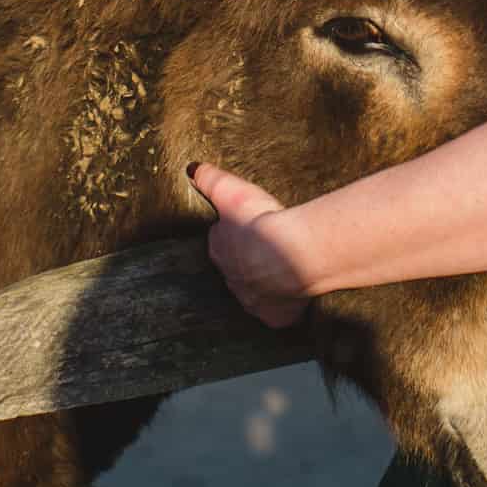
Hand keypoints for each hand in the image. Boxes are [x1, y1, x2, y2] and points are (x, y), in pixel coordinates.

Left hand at [190, 163, 311, 327]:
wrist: (292, 253)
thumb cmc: (262, 222)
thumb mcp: (232, 190)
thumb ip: (211, 179)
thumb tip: (191, 170)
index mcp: (220, 250)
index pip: (222, 242)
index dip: (236, 235)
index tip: (249, 229)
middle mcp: (232, 278)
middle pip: (239, 268)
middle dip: (250, 261)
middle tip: (268, 249)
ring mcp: (253, 299)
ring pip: (256, 291)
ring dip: (266, 282)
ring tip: (283, 270)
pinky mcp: (275, 316)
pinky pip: (278, 312)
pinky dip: (284, 305)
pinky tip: (294, 293)